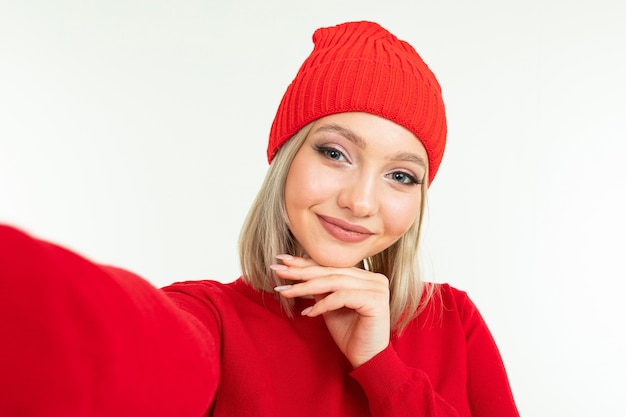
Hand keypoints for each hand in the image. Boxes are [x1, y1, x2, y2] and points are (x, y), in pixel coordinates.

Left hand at [271, 255, 390, 367]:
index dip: (306, 263)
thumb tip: (299, 271)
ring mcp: (377, 288)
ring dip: (306, 287)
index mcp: (365, 276)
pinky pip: (341, 297)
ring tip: (285, 291)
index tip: (283, 260)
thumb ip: (322, 288)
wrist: (367, 359)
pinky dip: (322, 304)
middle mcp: (374, 278)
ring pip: (334, 282)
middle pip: (331, 271)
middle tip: (279, 270)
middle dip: (301, 271)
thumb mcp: (330, 306)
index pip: (331, 266)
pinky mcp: (375, 300)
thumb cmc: (350, 335)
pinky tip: (308, 312)